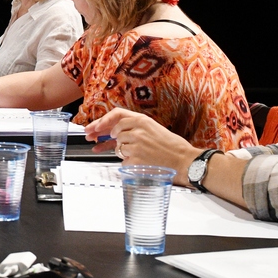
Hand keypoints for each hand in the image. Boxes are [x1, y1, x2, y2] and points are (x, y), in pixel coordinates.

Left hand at [83, 108, 199, 184]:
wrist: (185, 160)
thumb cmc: (171, 146)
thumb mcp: (153, 128)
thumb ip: (134, 127)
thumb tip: (111, 132)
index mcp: (143, 120)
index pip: (116, 114)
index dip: (102, 120)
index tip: (94, 126)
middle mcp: (138, 130)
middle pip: (114, 132)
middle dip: (101, 136)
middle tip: (92, 138)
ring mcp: (136, 144)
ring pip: (118, 147)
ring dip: (122, 151)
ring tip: (137, 154)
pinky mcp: (136, 158)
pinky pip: (123, 160)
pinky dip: (128, 162)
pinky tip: (139, 162)